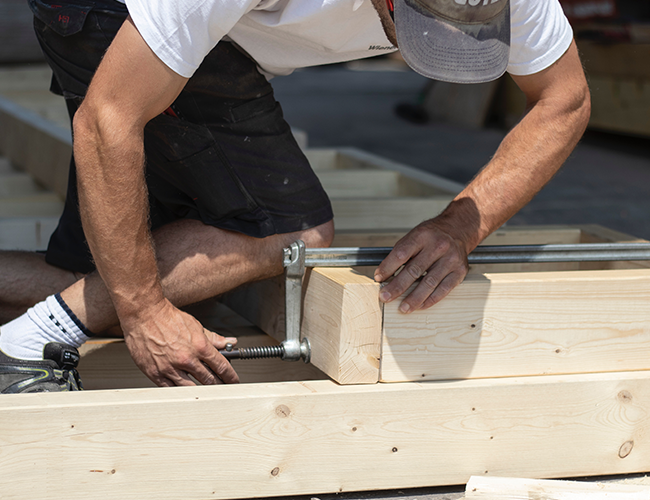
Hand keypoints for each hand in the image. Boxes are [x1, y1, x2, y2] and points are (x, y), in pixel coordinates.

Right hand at [121, 298, 239, 386]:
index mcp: (199, 347)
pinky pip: (171, 389)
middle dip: (218, 385)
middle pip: (209, 380)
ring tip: (206, 390)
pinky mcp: (156, 373)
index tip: (233, 380)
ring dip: (201, 390)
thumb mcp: (196, 326)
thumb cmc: (168, 318)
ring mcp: (171, 368)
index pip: (222, 366)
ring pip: (191, 388)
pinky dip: (180, 391)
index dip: (230, 376)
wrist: (144, 315)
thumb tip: (229, 343)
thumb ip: (214, 338)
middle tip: (222, 386)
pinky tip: (185, 389)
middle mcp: (186, 359)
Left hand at [374, 219, 469, 312]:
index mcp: (422, 235)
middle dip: (397, 286)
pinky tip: (421, 305)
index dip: (388, 267)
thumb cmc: (432, 235)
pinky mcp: (459, 271)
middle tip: (385, 297)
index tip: (378, 278)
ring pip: (429, 283)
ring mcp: (450, 259)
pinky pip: (444, 289)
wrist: (458, 229)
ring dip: (414, 298)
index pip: (401, 254)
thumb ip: (401, 253)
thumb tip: (384, 276)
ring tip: (403, 308)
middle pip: (414, 270)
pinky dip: (431, 299)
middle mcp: (438, 246)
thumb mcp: (414, 236)